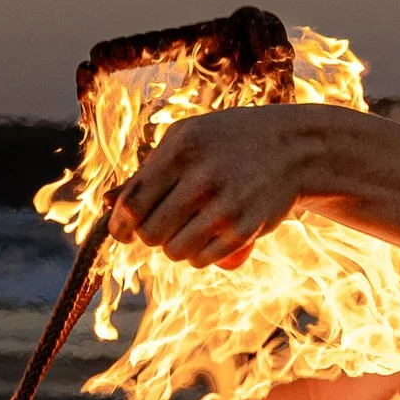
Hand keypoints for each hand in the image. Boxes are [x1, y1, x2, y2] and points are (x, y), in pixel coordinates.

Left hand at [111, 106, 318, 267]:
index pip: (133, 203)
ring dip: (173, 248)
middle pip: (150, 233)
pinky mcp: (245, 230)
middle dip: (148, 236)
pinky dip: (197, 255)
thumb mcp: (186, 139)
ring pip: (174, 252)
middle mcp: (202, 178)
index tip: (121, 231)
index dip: (119, 225)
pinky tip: (206, 237)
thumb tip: (106, 205)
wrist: (293, 147)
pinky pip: (202, 260)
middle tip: (161, 225)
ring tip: (185, 230)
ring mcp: (226, 207)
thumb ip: (147, 171)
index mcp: (181, 150)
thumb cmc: (228, 142)